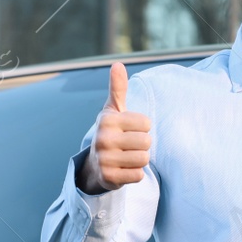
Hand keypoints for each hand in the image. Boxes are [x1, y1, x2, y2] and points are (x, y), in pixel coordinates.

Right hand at [79, 62, 151, 192]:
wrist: (95, 165)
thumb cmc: (111, 132)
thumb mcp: (113, 110)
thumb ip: (118, 88)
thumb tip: (118, 64)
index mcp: (108, 120)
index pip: (146, 123)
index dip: (142, 128)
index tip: (129, 130)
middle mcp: (103, 138)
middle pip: (146, 142)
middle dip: (142, 145)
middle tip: (128, 146)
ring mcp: (105, 159)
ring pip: (144, 159)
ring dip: (139, 160)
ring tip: (126, 157)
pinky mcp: (109, 177)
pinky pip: (138, 175)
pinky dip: (134, 174)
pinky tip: (123, 170)